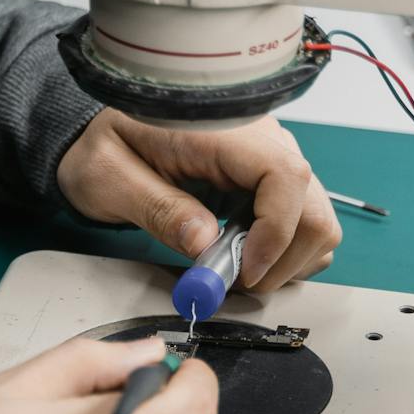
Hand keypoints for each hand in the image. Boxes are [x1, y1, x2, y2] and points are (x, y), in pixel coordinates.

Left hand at [57, 110, 340, 292]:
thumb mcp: (110, 177)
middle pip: (313, 205)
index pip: (284, 176)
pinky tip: (241, 255)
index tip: (245, 271)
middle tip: (235, 284)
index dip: (276, 233)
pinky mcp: (266, 177)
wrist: (99, 132)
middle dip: (284, 258)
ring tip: (234, 272)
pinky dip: (281, 249)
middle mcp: (258, 138)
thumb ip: (159, 208)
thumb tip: (206, 244)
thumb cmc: (101, 147)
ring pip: (314, 218)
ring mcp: (268, 156)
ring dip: (285, 259)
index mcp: (221, 130)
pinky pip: (299, 219)